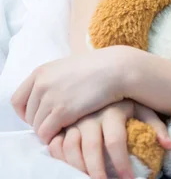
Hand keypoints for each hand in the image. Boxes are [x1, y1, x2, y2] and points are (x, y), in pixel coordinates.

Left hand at [11, 46, 139, 143]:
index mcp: (41, 72)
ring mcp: (50, 98)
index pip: (18, 100)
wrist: (117, 69)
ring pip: (37, 126)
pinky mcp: (62, 111)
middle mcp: (41, 84)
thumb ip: (53, 79)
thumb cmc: (99, 68)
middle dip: (40, 122)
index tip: (40, 116)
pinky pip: (46, 133)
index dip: (26, 112)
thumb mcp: (68, 67)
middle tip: (57, 125)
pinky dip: (53, 137)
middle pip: (28, 115)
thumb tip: (48, 95)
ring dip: (48, 131)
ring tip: (64, 129)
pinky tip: (66, 133)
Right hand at [48, 100, 170, 178]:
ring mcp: (74, 118)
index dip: (121, 163)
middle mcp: (91, 114)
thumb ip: (157, 127)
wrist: (107, 78)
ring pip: (70, 147)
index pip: (116, 141)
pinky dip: (60, 158)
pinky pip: (55, 143)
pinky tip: (71, 167)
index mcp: (113, 111)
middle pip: (91, 148)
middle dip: (97, 171)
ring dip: (77, 168)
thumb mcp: (144, 109)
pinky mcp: (62, 122)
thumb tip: (170, 146)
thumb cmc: (128, 101)